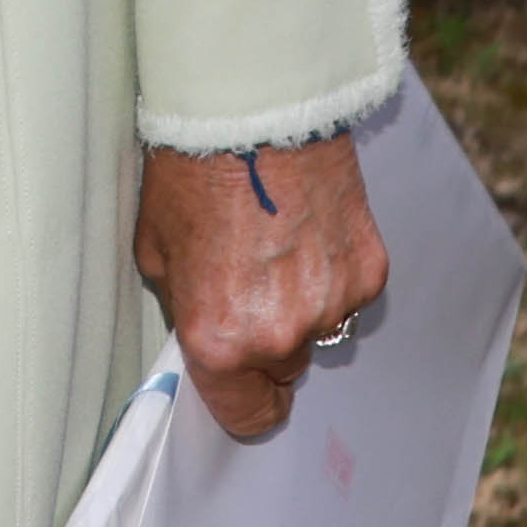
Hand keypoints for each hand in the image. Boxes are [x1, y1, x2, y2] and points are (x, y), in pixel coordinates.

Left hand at [133, 133, 389, 441]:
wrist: (251, 110)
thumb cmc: (191, 172)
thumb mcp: (157, 254)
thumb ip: (186, 309)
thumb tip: (204, 334)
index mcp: (219, 339)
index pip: (247, 417)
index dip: (242, 403)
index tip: (241, 387)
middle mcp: (280, 334)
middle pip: (284, 372)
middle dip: (267, 342)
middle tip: (248, 286)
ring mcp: (332, 304)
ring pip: (320, 332)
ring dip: (302, 304)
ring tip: (275, 245)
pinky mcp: (369, 270)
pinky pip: (349, 294)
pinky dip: (331, 272)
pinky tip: (306, 227)